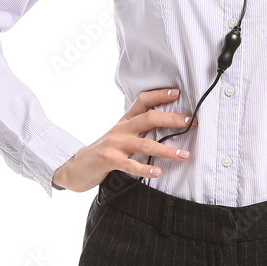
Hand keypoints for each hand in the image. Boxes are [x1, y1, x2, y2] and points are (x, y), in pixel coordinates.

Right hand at [52, 87, 197, 192]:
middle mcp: (121, 129)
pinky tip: (158, 172)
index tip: (177, 93)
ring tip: (184, 155)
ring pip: (145, 144)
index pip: (143, 101)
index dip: (160, 95)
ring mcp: (115, 144)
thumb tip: (164, 124)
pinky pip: (130, 165)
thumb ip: (138, 129)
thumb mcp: (120, 135)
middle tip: (191, 122)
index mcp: (125, 121)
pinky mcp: (109, 160)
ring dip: (167, 150)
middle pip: (149, 118)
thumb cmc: (104, 151)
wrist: (75, 166)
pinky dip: (145, 169)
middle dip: (172, 119)